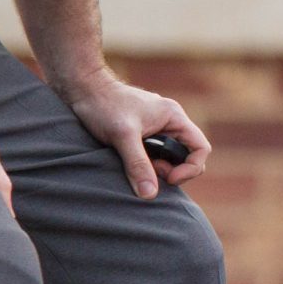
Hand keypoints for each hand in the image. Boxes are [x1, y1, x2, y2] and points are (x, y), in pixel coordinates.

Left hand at [51, 68, 206, 197]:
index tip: (168, 178)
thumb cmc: (103, 105)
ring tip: (134, 165)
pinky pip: (153, 154)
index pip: (200, 148)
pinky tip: (128, 161)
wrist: (82, 88)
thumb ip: (137, 164)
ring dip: (156, 167)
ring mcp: (157, 127)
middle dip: (171, 170)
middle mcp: (170, 122)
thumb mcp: (122, 136)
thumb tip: (149, 195)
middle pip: (185, 155)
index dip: (190, 168)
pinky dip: (145, 162)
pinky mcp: (142, 133)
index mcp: (175, 118)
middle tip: (148, 173)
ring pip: (168, 156)